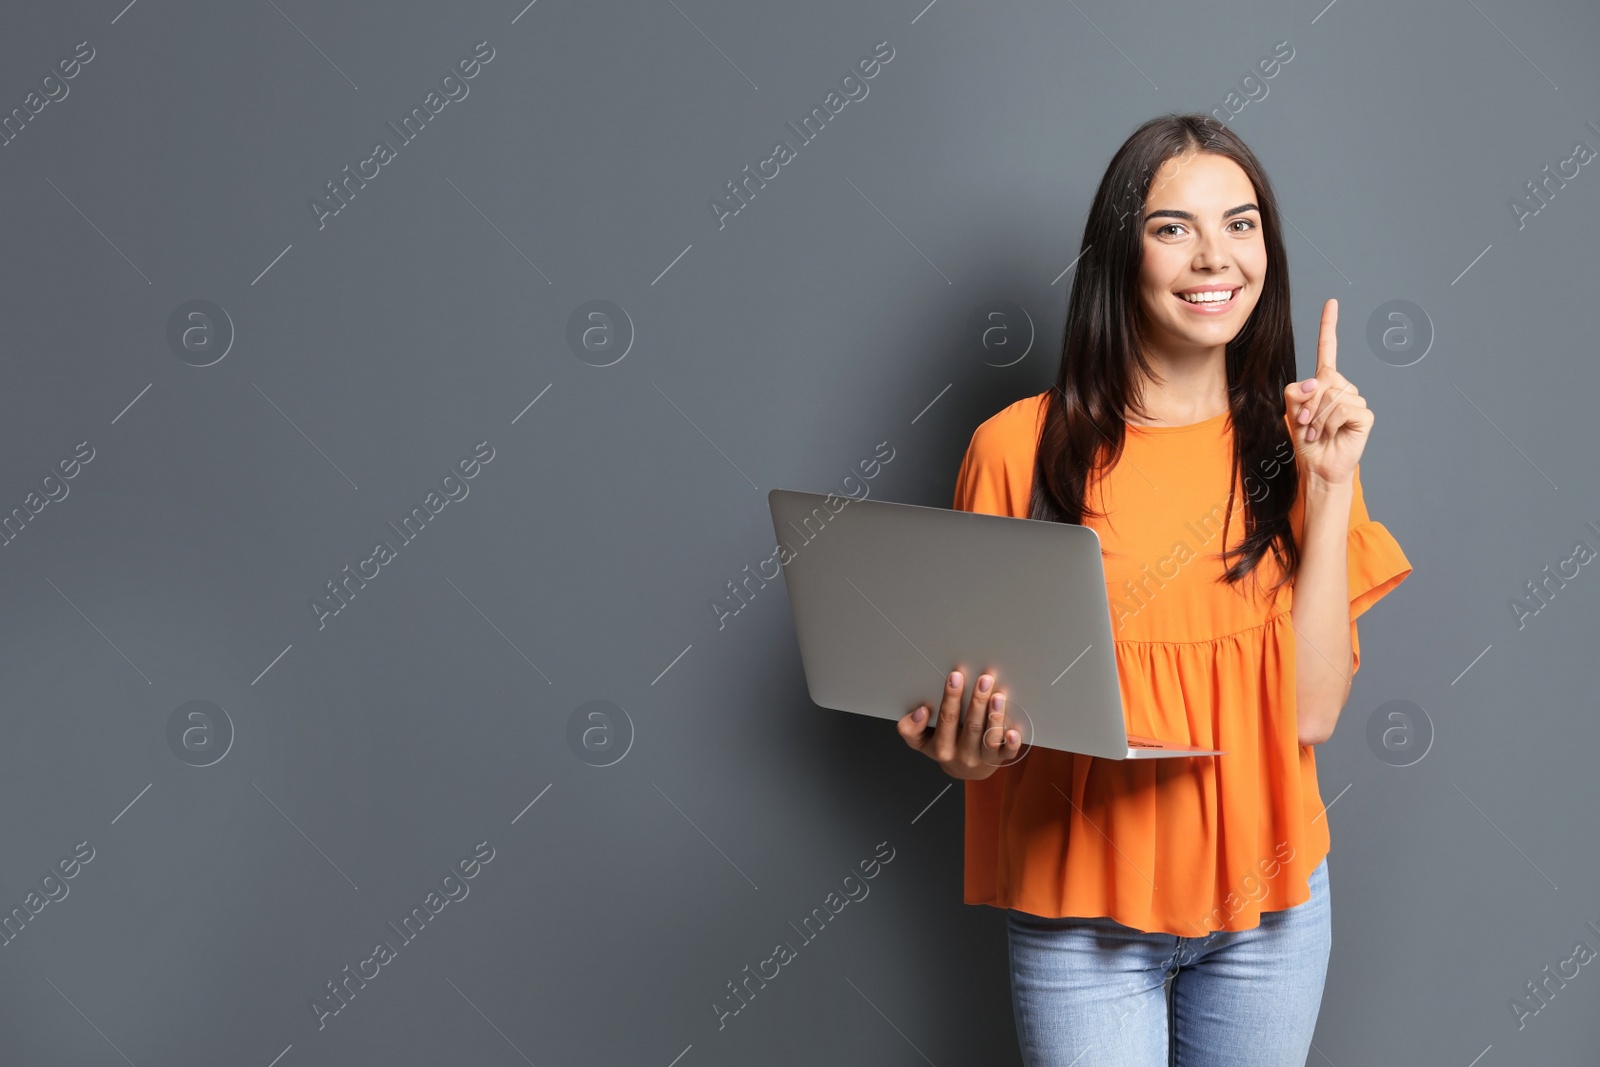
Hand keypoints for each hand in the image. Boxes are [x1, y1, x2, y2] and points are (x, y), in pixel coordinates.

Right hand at [897, 669, 1022, 779]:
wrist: (963, 771)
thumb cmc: (943, 747)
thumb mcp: (920, 741)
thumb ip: (910, 727)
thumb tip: (921, 711)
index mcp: (941, 747)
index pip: (946, 719)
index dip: (951, 698)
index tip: (955, 676)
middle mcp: (962, 755)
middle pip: (971, 726)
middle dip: (978, 701)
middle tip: (984, 679)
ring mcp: (982, 758)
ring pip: (990, 739)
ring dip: (995, 717)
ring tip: (998, 696)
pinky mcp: (999, 759)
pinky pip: (1008, 754)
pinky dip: (1013, 743)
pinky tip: (1014, 731)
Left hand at [1283, 299, 1372, 486]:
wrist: (1317, 466)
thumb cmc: (1306, 440)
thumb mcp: (1291, 412)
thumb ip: (1296, 391)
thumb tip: (1317, 382)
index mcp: (1324, 382)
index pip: (1328, 350)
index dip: (1329, 326)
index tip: (1332, 303)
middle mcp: (1343, 387)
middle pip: (1322, 379)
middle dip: (1307, 405)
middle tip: (1306, 425)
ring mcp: (1355, 400)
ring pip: (1330, 396)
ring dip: (1316, 419)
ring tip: (1317, 433)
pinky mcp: (1364, 415)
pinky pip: (1341, 409)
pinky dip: (1329, 424)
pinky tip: (1331, 434)